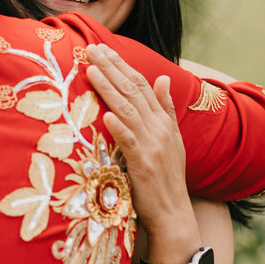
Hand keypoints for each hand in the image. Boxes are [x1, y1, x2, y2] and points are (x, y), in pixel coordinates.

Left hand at [85, 44, 197, 254]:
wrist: (174, 214)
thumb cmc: (166, 178)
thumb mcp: (171, 140)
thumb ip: (166, 109)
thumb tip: (162, 79)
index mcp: (163, 121)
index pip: (141, 85)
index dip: (122, 65)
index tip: (104, 49)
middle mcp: (159, 129)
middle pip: (132, 91)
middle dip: (111, 68)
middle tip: (91, 49)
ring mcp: (152, 146)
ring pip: (127, 110)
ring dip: (109, 89)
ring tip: (91, 70)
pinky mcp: (143, 165)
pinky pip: (129, 143)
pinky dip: (118, 128)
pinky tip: (106, 116)